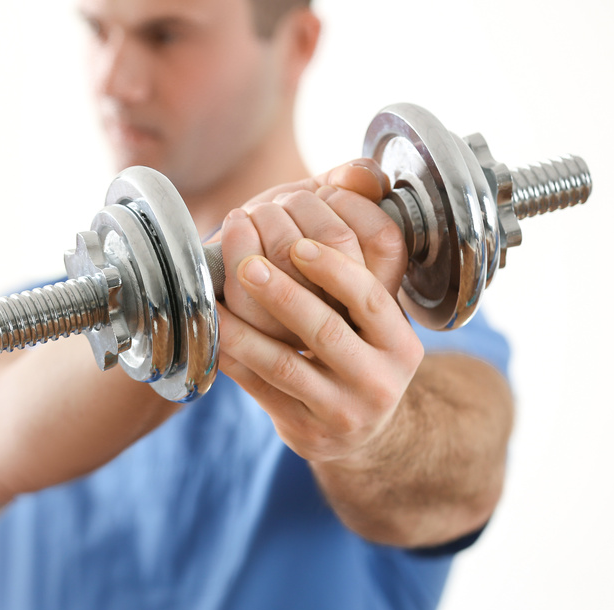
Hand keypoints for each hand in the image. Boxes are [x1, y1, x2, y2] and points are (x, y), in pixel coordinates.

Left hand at [218, 160, 422, 464]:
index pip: (370, 298)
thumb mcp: (374, 315)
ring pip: (284, 366)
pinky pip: (259, 390)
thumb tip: (362, 174)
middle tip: (248, 264)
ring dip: (243, 328)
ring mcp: (341, 412)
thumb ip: (365, 253)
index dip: (334, 268)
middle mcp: (379, 381)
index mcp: (400, 343)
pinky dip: (232, 359)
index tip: (300, 243)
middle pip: (325, 331)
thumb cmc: (361, 352)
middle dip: (282, 293)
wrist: (362, 429)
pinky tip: (212, 332)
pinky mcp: (305, 431)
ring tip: (215, 299)